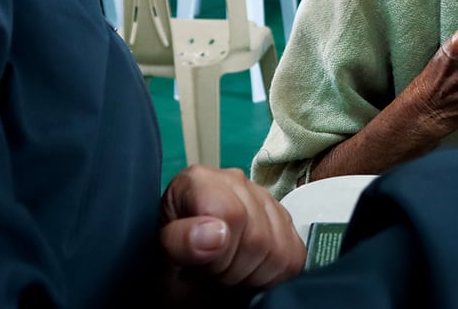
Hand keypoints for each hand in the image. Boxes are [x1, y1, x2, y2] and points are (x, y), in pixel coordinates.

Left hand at [159, 165, 304, 295]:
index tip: (199, 268)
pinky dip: (273, 275)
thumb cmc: (170, 265)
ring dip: (253, 274)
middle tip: (212, 275)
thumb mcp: (162, 258)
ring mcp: (265, 198)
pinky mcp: (285, 220)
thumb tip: (214, 234)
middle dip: (234, 269)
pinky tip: (249, 271)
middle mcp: (236, 181)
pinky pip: (295, 255)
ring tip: (228, 272)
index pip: (232, 214)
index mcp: (200, 180)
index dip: (218, 254)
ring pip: (280, 249)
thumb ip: (181, 241)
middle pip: (259, 236)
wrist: (183, 276)